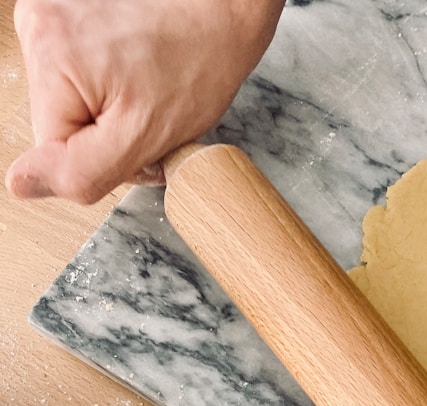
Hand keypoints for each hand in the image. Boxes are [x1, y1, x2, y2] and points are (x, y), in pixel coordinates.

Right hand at [6, 0, 283, 203]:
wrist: (220, 9)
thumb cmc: (196, 62)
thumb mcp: (142, 137)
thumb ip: (80, 170)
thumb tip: (22, 183)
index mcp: (48, 54)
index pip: (53, 151)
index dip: (101, 160)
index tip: (137, 138)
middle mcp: (37, 24)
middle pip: (59, 123)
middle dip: (105, 134)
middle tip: (146, 114)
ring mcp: (50, 13)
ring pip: (71, 102)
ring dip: (110, 111)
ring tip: (146, 89)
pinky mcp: (69, 12)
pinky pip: (78, 75)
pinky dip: (110, 86)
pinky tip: (137, 72)